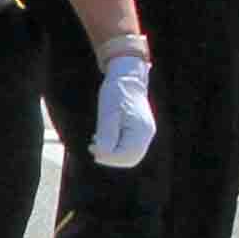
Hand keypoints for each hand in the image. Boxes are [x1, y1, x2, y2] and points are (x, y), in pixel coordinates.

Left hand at [92, 53, 156, 169]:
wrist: (127, 78)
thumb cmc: (116, 93)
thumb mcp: (107, 113)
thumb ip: (106, 135)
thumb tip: (102, 155)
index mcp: (141, 131)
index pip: (126, 156)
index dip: (108, 157)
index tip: (92, 148)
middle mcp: (146, 134)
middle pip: (130, 159)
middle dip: (110, 158)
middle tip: (92, 147)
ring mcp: (145, 133)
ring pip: (130, 155)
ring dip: (112, 153)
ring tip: (95, 143)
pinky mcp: (140, 130)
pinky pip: (129, 147)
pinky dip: (116, 147)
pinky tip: (101, 139)